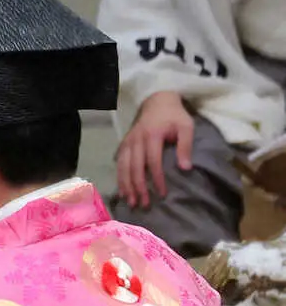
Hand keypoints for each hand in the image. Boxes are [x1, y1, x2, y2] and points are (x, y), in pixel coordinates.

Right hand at [116, 90, 194, 208]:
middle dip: (139, 187)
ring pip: (124, 168)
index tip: (162, 193)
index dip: (156, 179)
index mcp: (152, 135)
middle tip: (144, 204)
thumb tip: (185, 168)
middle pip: (135, 168)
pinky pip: (119, 164)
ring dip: (127, 186)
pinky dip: (120, 179)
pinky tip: (123, 191)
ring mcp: (127, 143)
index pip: (153, 161)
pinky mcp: (123, 145)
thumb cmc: (174, 116)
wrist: (157, 101)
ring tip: (131, 202)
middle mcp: (136, 140)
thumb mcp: (186, 127)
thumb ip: (185, 146)